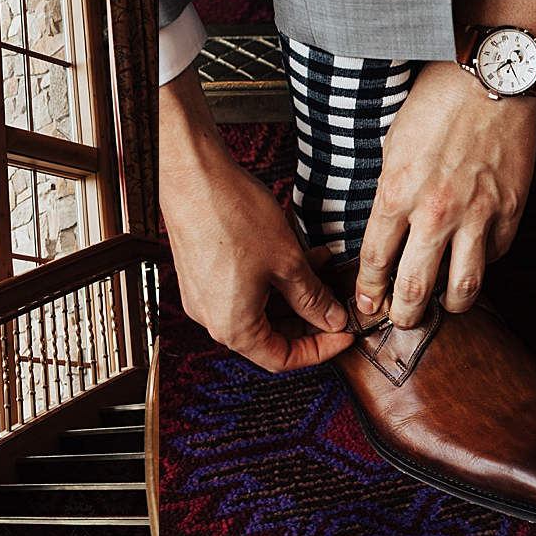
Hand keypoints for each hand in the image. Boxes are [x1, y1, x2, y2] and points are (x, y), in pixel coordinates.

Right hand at [161, 65, 352, 371]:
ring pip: (260, 308)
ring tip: (322, 269)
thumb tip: (331, 320)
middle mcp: (213, 318)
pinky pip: (243, 288)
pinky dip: (272, 278)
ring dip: (293, 294)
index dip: (320, 349)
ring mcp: (205, 295)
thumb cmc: (232, 217)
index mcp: (234, 327)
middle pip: (270, 335)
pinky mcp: (202, 273)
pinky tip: (297, 253)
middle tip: (337, 302)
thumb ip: (312, 298)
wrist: (192, 176)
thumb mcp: (287, 262)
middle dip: (308, 319)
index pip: (282, 358)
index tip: (344, 334)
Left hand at [355, 60, 535, 328]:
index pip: (374, 262)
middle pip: (415, 289)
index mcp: (396, 194)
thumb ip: (391, 194)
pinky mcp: (511, 211)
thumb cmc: (435, 104)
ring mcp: (477, 215)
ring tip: (443, 306)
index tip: (366, 305)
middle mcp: (435, 212)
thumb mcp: (394, 148)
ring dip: (450, 306)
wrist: (488, 77)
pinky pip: (496, 255)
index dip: (368, 292)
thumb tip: (387, 232)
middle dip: (403, 315)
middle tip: (400, 320)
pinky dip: (484, 263)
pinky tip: (474, 259)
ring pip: (464, 288)